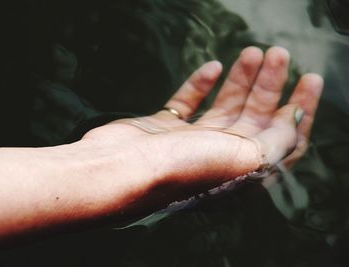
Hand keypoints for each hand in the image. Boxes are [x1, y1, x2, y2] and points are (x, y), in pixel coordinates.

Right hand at [82, 46, 322, 196]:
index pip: (282, 141)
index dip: (300, 110)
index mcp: (241, 172)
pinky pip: (187, 103)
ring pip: (224, 107)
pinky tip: (213, 67)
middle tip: (278, 53)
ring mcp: (188, 143)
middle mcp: (217, 159)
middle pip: (253, 118)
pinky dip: (200, 85)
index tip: (309, 78)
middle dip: (270, 85)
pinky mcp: (163, 129)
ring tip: (252, 52)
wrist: (118, 169)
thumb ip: (275, 142)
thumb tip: (295, 118)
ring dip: (241, 80)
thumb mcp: (242, 158)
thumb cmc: (180, 168)